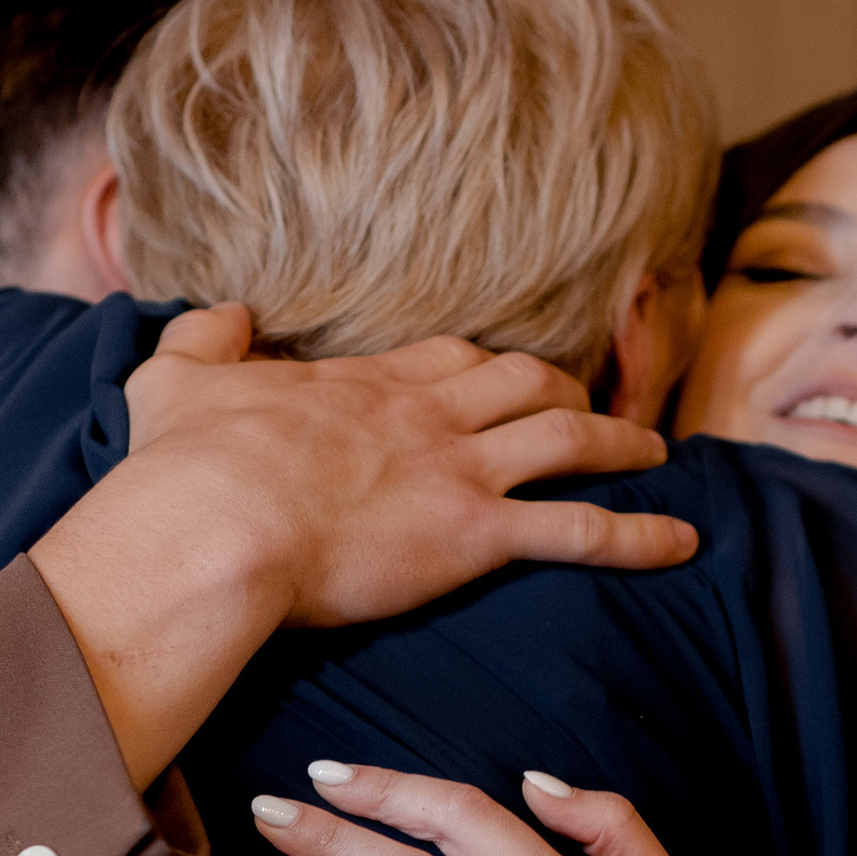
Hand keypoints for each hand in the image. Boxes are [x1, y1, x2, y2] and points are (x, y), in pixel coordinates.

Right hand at [116, 306, 697, 624]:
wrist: (212, 524)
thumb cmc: (186, 467)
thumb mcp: (175, 379)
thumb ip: (203, 338)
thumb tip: (222, 312)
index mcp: (363, 384)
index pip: (447, 358)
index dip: (485, 365)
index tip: (503, 374)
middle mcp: (425, 415)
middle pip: (520, 384)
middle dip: (562, 392)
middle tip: (589, 408)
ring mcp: (457, 470)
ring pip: (566, 441)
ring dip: (618, 442)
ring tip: (655, 453)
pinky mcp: (474, 534)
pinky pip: (578, 531)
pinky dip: (637, 534)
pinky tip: (681, 543)